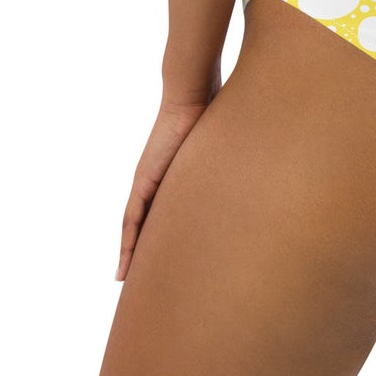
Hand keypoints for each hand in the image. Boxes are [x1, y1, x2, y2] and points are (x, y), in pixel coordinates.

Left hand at [116, 71, 221, 281]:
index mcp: (173, 175)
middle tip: (141, 279)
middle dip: (143, 250)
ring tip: (126, 279)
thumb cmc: (211, 114)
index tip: (158, 259)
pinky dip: (127, 242)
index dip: (157, 235)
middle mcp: (156, 179)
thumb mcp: (218, 148)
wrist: (192, 96)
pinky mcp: (143, 181)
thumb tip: (250, 169)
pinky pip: (131, 219)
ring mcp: (146, 180)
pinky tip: (125, 264)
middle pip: (144, 223)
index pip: (161, 211)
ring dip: (130, 252)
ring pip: (133, 225)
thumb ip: (225, 161)